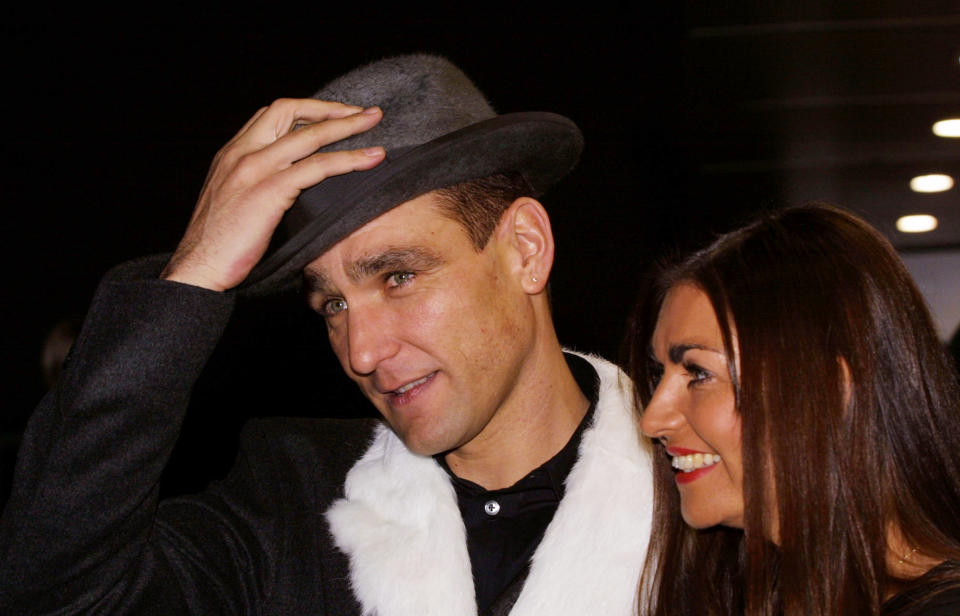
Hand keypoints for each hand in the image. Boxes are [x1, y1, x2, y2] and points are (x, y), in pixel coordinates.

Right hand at [161, 99, 384, 290]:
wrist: (198, 267)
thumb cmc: (218, 243)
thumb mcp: (233, 200)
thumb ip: (255, 182)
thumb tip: (290, 182)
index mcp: (231, 153)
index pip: (271, 114)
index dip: (306, 109)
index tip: (333, 115)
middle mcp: (241, 152)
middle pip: (289, 110)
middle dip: (329, 107)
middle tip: (363, 112)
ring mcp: (255, 169)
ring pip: (310, 135)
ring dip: (348, 125)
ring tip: (375, 121)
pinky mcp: (270, 191)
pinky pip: (318, 167)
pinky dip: (349, 159)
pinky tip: (371, 159)